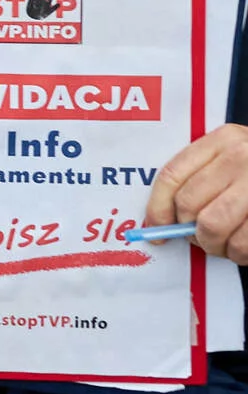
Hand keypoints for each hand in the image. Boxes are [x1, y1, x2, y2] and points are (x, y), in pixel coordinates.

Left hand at [147, 125, 247, 261]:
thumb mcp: (236, 155)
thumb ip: (202, 175)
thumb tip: (163, 218)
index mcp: (224, 139)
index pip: (173, 174)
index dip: (157, 207)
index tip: (155, 228)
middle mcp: (242, 157)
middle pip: (190, 205)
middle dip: (189, 230)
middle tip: (199, 236)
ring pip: (213, 226)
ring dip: (214, 245)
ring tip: (223, 243)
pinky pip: (243, 244)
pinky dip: (239, 254)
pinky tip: (243, 247)